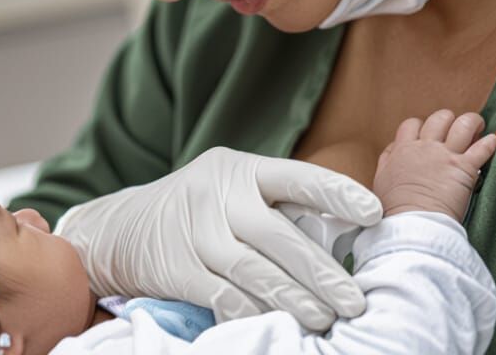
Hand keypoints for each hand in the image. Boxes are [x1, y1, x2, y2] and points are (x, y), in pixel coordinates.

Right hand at [54, 147, 382, 330]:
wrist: (120, 227)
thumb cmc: (198, 209)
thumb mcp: (232, 188)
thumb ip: (277, 204)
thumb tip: (343, 236)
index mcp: (242, 169)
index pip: (297, 177)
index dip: (337, 193)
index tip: (375, 214)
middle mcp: (218, 195)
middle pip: (279, 235)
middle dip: (322, 272)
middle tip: (354, 301)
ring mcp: (195, 231)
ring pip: (253, 270)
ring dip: (294, 300)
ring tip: (323, 320)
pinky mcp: (177, 267)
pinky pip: (222, 295)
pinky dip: (251, 313)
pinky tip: (276, 325)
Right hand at [373, 110, 495, 219]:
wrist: (413, 224)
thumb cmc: (396, 209)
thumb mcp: (382, 180)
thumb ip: (388, 160)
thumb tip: (394, 149)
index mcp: (403, 150)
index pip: (412, 124)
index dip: (422, 126)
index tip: (429, 134)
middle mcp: (425, 147)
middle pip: (439, 118)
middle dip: (449, 121)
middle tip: (455, 130)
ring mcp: (446, 156)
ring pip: (463, 124)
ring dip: (472, 122)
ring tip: (477, 126)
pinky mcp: (465, 168)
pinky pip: (483, 147)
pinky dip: (490, 142)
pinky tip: (493, 142)